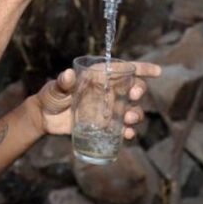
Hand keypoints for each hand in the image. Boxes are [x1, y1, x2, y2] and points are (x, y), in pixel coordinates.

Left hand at [27, 62, 161, 139]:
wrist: (45, 119)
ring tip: (128, 119)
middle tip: (133, 97)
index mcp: (100, 77)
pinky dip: (129, 132)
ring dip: (136, 114)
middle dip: (139, 91)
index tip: (157, 72)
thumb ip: (62, 83)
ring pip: (132, 110)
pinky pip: (123, 129)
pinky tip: (127, 135)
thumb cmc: (50, 97)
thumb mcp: (55, 88)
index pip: (124, 69)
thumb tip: (67, 75)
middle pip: (133, 89)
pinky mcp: (106, 126)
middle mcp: (108, 92)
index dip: (142, 69)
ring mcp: (109, 109)